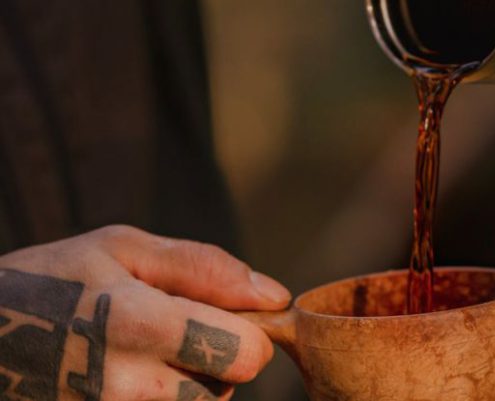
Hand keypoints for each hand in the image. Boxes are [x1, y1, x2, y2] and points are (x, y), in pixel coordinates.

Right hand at [0, 225, 290, 400]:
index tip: (222, 317)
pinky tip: (122, 377)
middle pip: (227, 387)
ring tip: (136, 354)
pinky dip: (159, 400)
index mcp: (143, 324)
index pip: (248, 354)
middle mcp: (132, 386)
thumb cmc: (48, 282)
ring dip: (186, 384)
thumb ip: (203, 268)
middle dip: (215, 359)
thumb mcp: (119, 248)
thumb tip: (273, 295)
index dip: (247, 333)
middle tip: (168, 333)